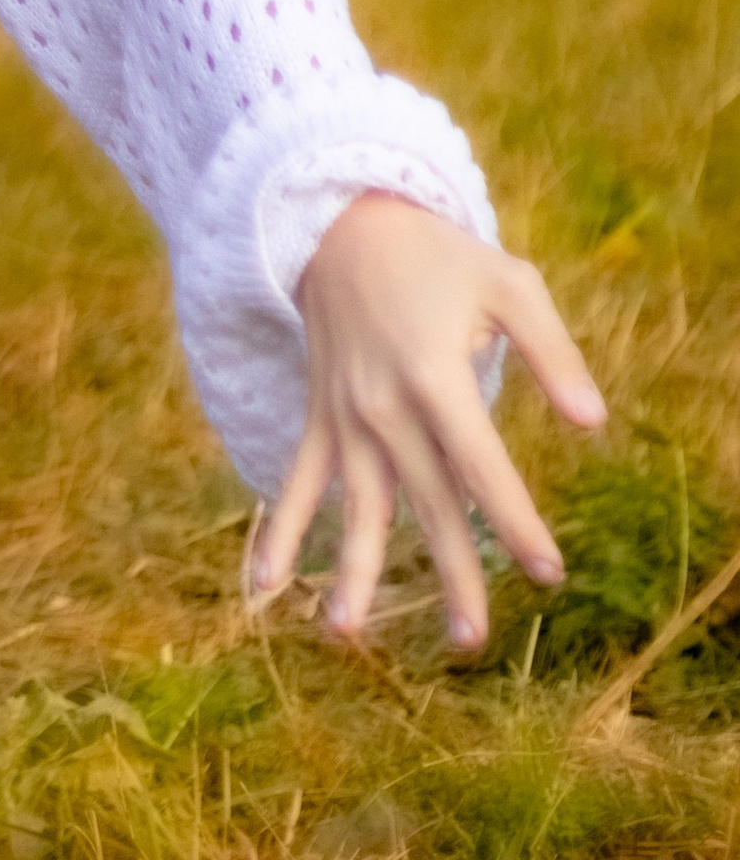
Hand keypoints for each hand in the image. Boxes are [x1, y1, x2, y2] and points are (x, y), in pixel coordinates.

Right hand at [255, 193, 605, 649]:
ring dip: (354, 569)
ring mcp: (345, 415)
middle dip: (451, 568)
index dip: (514, 519)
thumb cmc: (439, 257)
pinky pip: (299, 480)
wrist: (343, 224)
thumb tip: (593, 424)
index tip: (548, 571)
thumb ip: (553, 353)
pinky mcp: (321, 416)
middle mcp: (383, 403)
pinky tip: (265, 586)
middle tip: (471, 636)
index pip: (479, 462)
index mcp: (432, 371)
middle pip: (425, 499)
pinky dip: (279, 530)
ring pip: (357, 504)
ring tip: (346, 633)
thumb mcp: (508, 284)